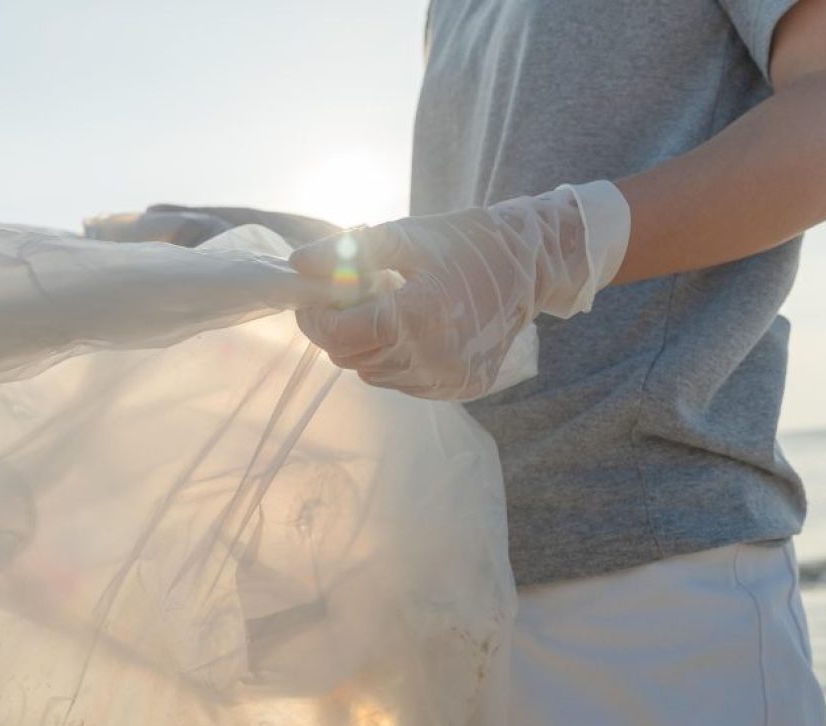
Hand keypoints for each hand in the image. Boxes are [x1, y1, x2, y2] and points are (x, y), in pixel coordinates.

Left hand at [288, 181, 629, 399]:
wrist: (528, 268)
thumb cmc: (463, 244)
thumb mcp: (405, 236)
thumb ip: (348, 251)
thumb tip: (297, 264)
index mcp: (418, 315)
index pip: (339, 335)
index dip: (316, 318)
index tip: (313, 298)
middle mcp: (433, 357)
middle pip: (351, 358)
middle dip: (338, 329)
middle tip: (350, 300)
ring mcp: (447, 378)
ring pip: (373, 374)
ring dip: (367, 346)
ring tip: (389, 310)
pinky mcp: (459, 389)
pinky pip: (403, 383)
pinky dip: (395, 360)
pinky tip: (413, 331)